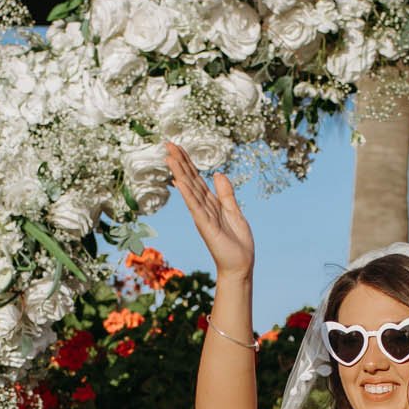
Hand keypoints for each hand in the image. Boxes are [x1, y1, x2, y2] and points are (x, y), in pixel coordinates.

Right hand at [166, 142, 253, 277]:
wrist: (240, 264)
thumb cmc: (237, 242)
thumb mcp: (234, 211)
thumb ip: (226, 193)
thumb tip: (218, 174)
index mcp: (211, 203)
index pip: (196, 178)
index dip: (187, 162)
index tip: (177, 147)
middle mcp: (203, 207)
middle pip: (189, 180)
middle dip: (180, 161)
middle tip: (167, 144)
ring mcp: (203, 216)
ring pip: (189, 190)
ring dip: (179, 173)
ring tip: (169, 157)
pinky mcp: (206, 226)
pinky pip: (195, 207)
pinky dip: (187, 194)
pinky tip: (179, 181)